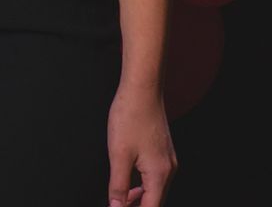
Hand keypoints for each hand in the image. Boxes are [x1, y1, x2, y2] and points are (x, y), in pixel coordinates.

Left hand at [107, 84, 174, 204]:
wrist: (142, 91)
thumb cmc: (130, 117)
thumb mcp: (118, 154)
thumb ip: (118, 184)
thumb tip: (116, 205)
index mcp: (159, 174)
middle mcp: (168, 169)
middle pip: (155, 200)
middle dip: (137, 206)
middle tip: (117, 205)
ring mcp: (167, 160)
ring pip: (155, 189)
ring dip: (139, 197)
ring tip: (120, 199)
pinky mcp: (163, 152)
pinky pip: (154, 177)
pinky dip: (142, 184)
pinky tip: (129, 183)